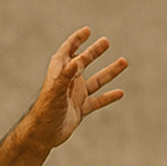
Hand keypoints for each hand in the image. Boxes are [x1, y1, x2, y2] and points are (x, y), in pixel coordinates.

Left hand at [25, 27, 127, 149]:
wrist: (43, 134)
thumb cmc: (45, 111)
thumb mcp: (55, 92)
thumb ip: (66, 75)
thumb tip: (77, 61)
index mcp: (59, 72)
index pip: (68, 51)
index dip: (76, 40)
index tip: (87, 31)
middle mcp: (69, 81)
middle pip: (84, 62)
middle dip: (94, 51)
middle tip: (106, 42)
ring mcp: (76, 94)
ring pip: (96, 80)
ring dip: (109, 71)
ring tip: (124, 61)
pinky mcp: (81, 108)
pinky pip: (98, 100)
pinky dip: (109, 97)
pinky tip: (120, 93)